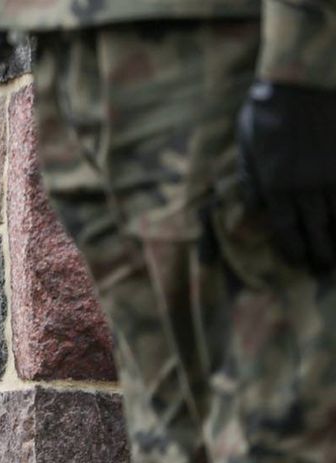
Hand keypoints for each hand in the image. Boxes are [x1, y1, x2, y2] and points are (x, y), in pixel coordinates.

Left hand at [237, 81, 335, 271]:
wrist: (304, 80)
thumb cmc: (268, 110)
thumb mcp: (246, 146)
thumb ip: (250, 181)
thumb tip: (253, 213)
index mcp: (275, 184)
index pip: (285, 229)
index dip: (293, 250)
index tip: (297, 264)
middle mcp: (305, 185)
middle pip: (316, 230)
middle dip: (320, 254)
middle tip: (323, 271)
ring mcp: (333, 174)